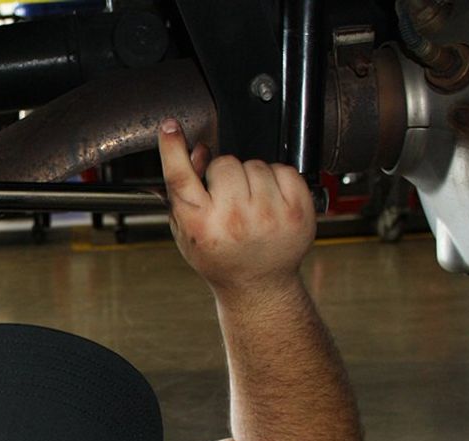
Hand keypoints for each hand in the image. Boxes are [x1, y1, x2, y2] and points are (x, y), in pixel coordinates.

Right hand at [157, 119, 315, 293]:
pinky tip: (269, 199)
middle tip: (225, 195)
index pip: (180, 177)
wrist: (257, 285)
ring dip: (250, 176)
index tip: (170, 127)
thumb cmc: (219, 256)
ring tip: (249, 202)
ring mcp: (269, 215)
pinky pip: (284, 169)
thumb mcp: (188, 230)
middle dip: (222, 172)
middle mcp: (234, 220)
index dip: (172, 148)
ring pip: (255, 163)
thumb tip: (199, 150)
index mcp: (201, 225)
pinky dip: (277, 178)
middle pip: (224, 163)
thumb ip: (185, 192)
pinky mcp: (297, 211)